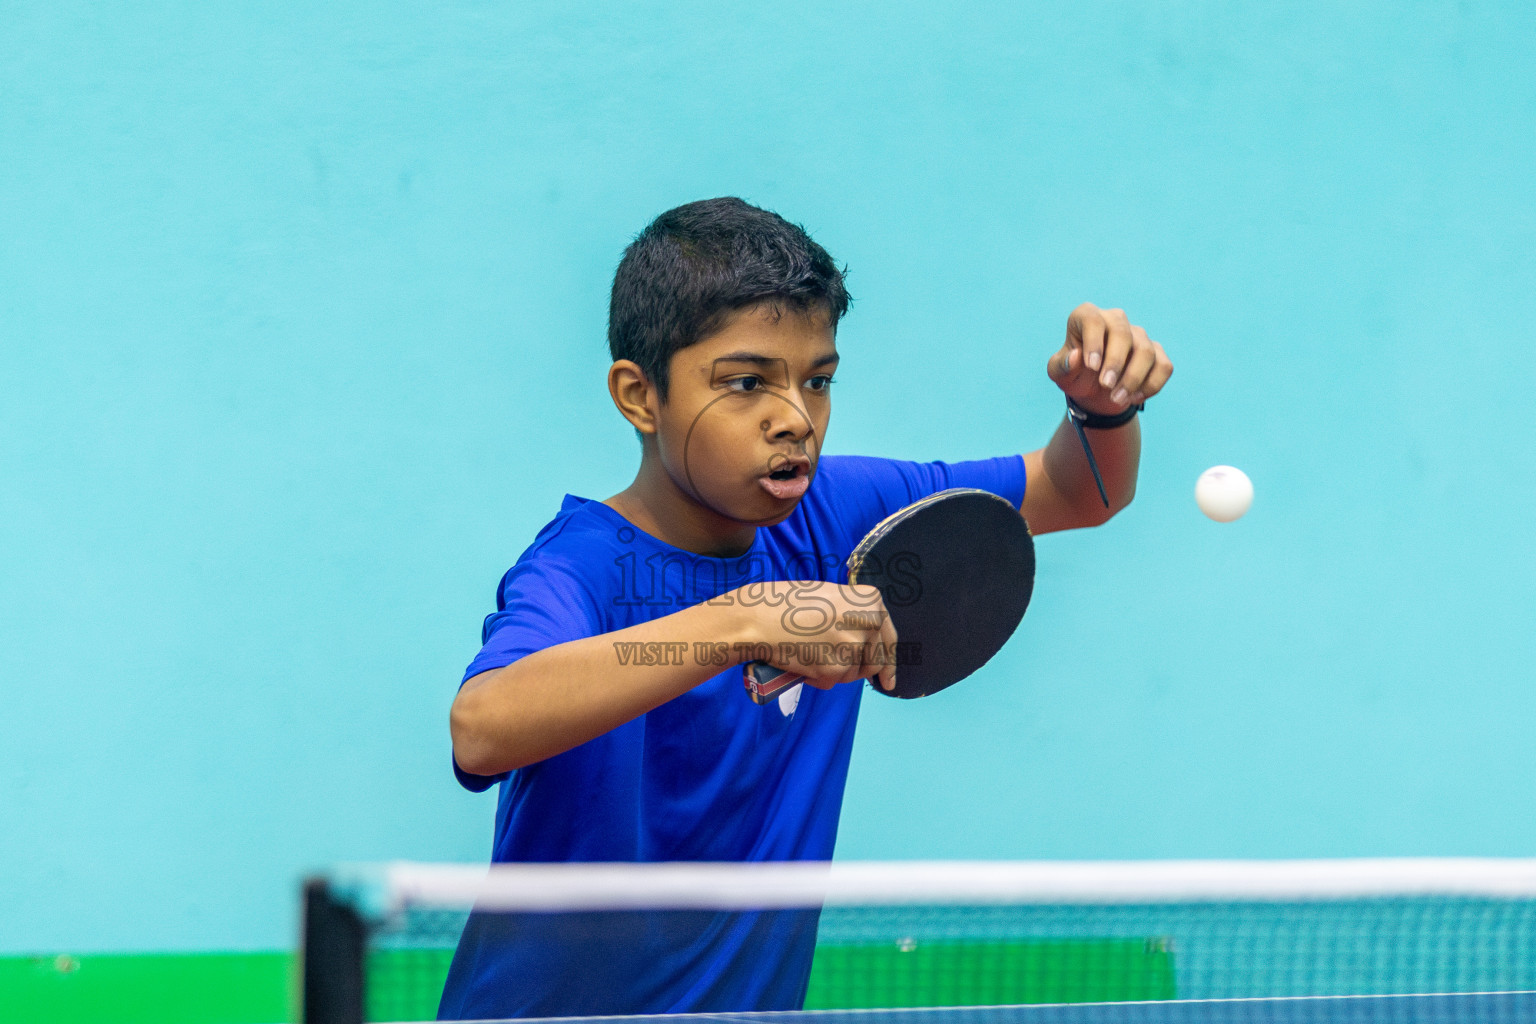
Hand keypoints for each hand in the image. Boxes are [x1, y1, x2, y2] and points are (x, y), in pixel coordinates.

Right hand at [730, 580, 899, 691]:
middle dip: (858, 668)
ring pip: (854, 674)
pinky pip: (833, 682)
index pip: (889, 636)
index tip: (888, 679)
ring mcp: (854, 646)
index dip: (889, 661)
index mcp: (870, 601)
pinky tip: (801, 662)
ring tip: (809, 653)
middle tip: (834, 664)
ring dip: (836, 672)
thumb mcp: (829, 597)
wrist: (757, 619)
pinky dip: (818, 679)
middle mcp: (868, 622)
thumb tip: (867, 639)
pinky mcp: (837, 668)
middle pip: (875, 660)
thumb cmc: (785, 604)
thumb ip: (852, 614)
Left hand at [1047, 303, 1172, 415]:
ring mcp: (1138, 336)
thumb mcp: (1059, 374)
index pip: (1093, 320)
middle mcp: (1115, 320)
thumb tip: (1075, 357)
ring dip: (1132, 379)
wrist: (1094, 392)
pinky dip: (1151, 386)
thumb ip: (1061, 365)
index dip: (1094, 342)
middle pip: (1123, 333)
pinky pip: (1163, 366)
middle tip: (1106, 387)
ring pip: (1145, 351)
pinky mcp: (1156, 353)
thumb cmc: (1074, 375)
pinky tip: (1134, 398)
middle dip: (1116, 363)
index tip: (1092, 367)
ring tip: (1116, 398)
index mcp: (1087, 317)